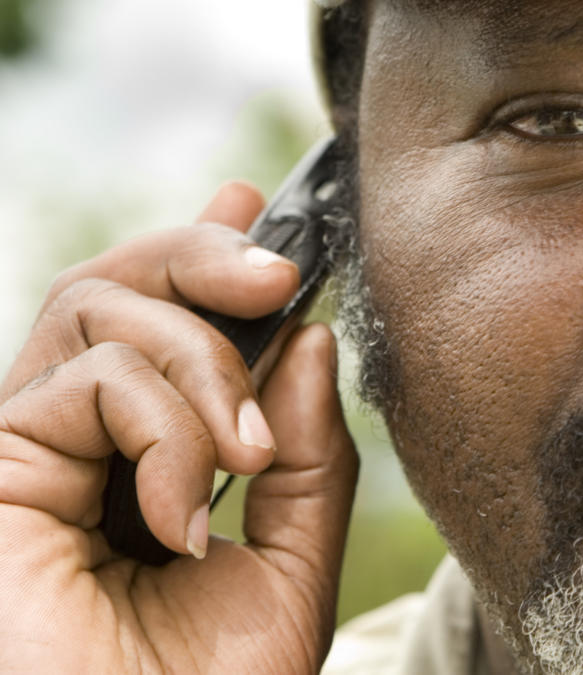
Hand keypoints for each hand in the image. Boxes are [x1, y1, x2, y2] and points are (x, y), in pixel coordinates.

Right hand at [0, 183, 357, 672]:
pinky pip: (90, 378)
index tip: (252, 207)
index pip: (163, 329)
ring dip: (204, 367)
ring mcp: (29, 450)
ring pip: (106, 311)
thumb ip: (305, 460)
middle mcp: (80, 445)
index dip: (202, 256)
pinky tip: (179, 522)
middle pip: (120, 288)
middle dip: (205, 257)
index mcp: (147, 461)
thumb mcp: (289, 569)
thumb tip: (309, 342)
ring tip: (240, 456)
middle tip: (276, 272)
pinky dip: (164, 433)